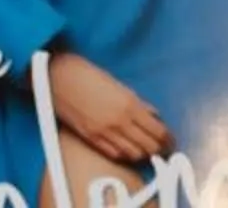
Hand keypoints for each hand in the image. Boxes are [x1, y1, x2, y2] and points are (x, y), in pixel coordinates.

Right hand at [46, 50, 172, 164]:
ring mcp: (104, 133)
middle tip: (163, 147)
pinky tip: (127, 149)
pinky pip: (115, 154)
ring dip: (143, 153)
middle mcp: (119, 122)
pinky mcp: (91, 138)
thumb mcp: (116, 83)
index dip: (168, 139)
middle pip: (149, 146)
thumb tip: (153, 116)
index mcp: (128, 104)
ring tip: (146, 149)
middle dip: (159, 149)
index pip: (158, 132)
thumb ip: (137, 102)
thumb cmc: (85, 72)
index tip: (171, 140)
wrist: (56, 75)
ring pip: (134, 154)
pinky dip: (125, 154)